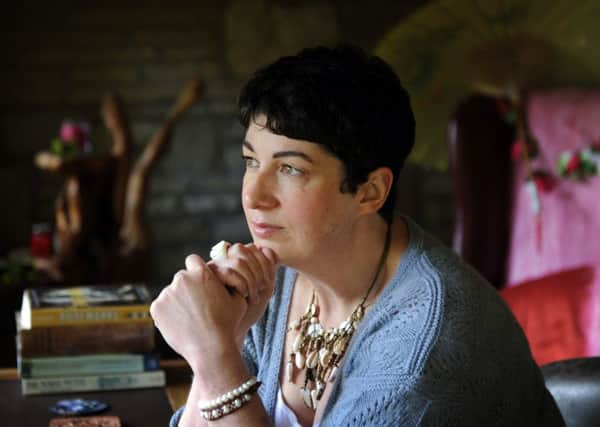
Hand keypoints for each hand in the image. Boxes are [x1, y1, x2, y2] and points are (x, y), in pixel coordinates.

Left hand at [150, 254, 245, 372]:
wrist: (211, 348)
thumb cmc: (227, 324)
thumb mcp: (237, 298)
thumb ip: (228, 283)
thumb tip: (226, 276)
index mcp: (202, 273)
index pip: (193, 260)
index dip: (196, 269)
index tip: (198, 281)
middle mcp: (182, 279)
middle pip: (181, 278)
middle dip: (187, 288)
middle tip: (196, 305)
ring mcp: (167, 293)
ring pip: (171, 293)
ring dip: (177, 301)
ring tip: (189, 319)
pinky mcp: (156, 307)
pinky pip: (161, 306)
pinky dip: (167, 313)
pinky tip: (180, 324)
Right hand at [208, 243, 276, 344]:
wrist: (233, 331)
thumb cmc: (247, 312)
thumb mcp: (264, 289)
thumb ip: (268, 269)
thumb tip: (267, 249)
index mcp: (235, 259)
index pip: (251, 247)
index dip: (263, 262)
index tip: (267, 283)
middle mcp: (221, 261)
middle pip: (241, 249)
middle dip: (256, 270)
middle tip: (262, 289)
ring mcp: (212, 269)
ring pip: (236, 260)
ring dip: (251, 278)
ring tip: (253, 297)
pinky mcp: (205, 280)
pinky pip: (226, 271)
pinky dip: (241, 283)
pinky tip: (243, 296)